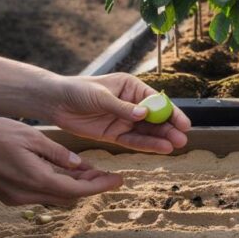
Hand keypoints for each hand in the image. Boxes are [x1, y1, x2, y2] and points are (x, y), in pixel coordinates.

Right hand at [0, 115, 122, 205]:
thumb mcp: (32, 137)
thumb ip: (58, 154)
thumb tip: (79, 165)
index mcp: (36, 180)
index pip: (77, 190)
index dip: (100, 186)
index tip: (118, 180)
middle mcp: (26, 195)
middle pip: (68, 197)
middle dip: (89, 187)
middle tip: (106, 174)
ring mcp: (15, 198)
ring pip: (54, 196)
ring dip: (72, 186)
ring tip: (89, 171)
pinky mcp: (8, 195)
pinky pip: (39, 193)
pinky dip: (55, 184)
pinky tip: (63, 171)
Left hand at [45, 73, 190, 153]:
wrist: (54, 102)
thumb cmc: (77, 91)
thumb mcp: (100, 96)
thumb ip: (122, 107)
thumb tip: (144, 114)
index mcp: (131, 88)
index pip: (156, 101)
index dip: (171, 112)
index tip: (184, 123)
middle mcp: (131, 104)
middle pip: (155, 118)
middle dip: (169, 128)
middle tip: (182, 139)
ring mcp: (123, 120)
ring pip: (146, 132)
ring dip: (161, 139)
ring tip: (175, 146)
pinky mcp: (114, 134)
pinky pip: (133, 141)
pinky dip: (146, 145)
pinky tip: (160, 149)